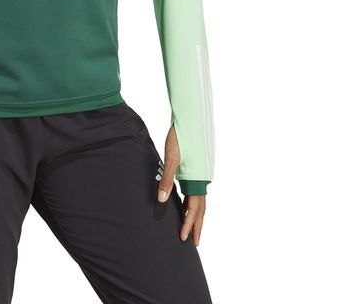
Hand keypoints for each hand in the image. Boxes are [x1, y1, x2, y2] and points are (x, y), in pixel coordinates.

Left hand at [156, 124, 206, 245]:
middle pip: (201, 209)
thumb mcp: (171, 158)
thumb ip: (167, 179)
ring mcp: (199, 175)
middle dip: (197, 226)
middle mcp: (201, 179)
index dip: (190, 224)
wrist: (187, 120)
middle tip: (194, 243)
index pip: (195, 209)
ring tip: (191, 229)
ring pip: (200, 201)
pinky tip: (186, 206)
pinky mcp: (194, 170)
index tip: (184, 239)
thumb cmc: (179, 137)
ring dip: (196, 216)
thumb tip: (162, 200)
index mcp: (196, 179)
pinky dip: (192, 203)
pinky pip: (195, 192)